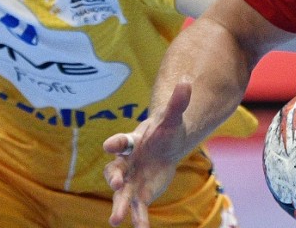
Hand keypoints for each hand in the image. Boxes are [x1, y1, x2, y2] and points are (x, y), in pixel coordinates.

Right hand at [103, 81, 193, 226]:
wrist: (164, 147)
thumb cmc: (164, 132)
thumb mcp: (172, 119)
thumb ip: (177, 103)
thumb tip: (186, 81)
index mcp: (132, 142)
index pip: (121, 141)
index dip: (115, 142)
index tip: (109, 145)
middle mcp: (126, 163)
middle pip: (115, 171)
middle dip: (113, 178)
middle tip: (114, 185)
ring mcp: (131, 180)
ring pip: (122, 194)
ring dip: (119, 206)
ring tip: (115, 220)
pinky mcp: (140, 194)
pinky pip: (138, 208)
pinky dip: (140, 219)